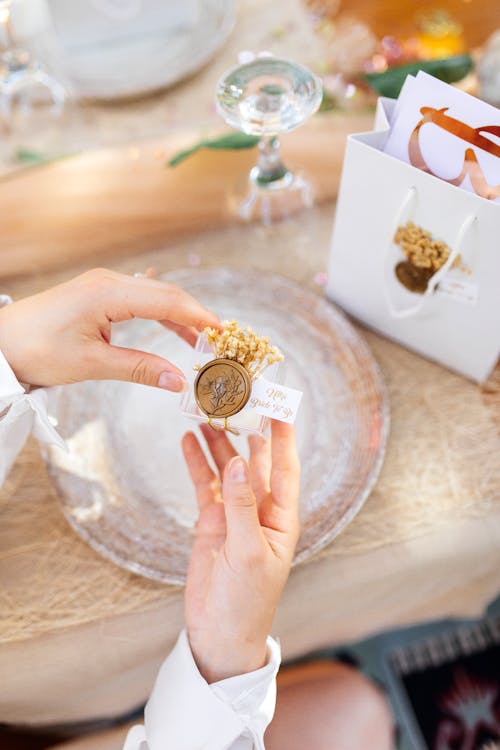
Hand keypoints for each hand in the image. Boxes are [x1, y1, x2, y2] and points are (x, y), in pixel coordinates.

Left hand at [0, 268, 219, 389]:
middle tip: (220, 339)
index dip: (199, 316)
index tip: (224, 332)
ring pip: (154, 295)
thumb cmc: (37, 349)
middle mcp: (109, 282)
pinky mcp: (97, 294)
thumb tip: (179, 381)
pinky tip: (174, 328)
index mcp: (108, 293)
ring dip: (179, 315)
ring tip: (202, 340)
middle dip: (195, 315)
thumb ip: (139, 369)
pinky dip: (160, 314)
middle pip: (165, 293)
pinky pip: (139, 299)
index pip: (167, 300)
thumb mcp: (91, 363)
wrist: (0, 342)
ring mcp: (103, 285)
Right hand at [182, 421, 299, 682]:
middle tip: (235, 398)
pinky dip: (196, 463)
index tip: (278, 405)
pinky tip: (188, 441)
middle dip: (247, 430)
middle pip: (254, 460)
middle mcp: (261, 509)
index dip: (283, 436)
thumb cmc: (247, 600)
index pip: (286, 467)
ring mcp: (234, 514)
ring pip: (226, 467)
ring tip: (206, 411)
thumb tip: (235, 461)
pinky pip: (204, 485)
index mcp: (282, 517)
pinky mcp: (211, 522)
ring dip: (218, 441)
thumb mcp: (248, 552)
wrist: (220, 633)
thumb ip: (242, 505)